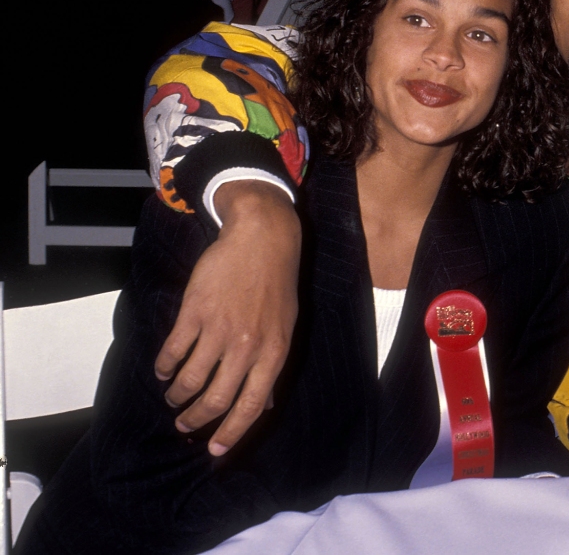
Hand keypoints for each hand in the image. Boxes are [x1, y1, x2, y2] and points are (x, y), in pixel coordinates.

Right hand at [154, 180, 300, 455]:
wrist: (262, 238)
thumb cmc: (276, 282)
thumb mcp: (285, 325)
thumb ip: (271, 364)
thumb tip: (267, 403)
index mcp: (274, 352)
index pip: (253, 405)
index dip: (232, 431)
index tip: (215, 449)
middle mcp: (248, 346)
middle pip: (217, 399)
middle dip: (196, 419)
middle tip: (183, 425)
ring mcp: (221, 329)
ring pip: (190, 379)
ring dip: (177, 395)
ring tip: (173, 397)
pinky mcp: (196, 311)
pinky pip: (174, 351)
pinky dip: (165, 366)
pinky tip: (164, 369)